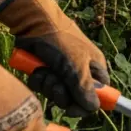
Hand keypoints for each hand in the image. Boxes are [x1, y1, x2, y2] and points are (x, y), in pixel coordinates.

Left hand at [0, 0, 109, 115]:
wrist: (34, 22)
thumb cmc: (61, 41)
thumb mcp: (76, 66)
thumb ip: (85, 89)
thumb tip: (93, 109)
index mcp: (95, 69)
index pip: (96, 97)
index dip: (84, 104)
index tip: (71, 107)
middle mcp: (80, 72)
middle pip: (73, 98)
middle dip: (60, 93)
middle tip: (54, 81)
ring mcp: (62, 71)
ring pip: (55, 93)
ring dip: (47, 85)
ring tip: (44, 70)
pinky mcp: (46, 70)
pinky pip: (42, 86)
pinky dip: (37, 80)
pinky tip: (36, 68)